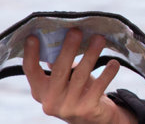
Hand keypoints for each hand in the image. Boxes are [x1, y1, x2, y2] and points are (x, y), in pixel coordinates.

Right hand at [23, 29, 138, 123]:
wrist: (95, 120)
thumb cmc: (78, 92)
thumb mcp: (65, 80)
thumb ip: (60, 63)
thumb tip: (61, 35)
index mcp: (40, 91)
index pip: (31, 71)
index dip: (30, 54)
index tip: (32, 36)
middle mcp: (50, 102)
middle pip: (59, 70)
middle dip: (68, 49)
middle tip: (76, 31)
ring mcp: (68, 108)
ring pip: (81, 76)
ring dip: (91, 55)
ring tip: (99, 39)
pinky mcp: (86, 110)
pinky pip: (98, 87)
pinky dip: (107, 73)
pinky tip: (114, 63)